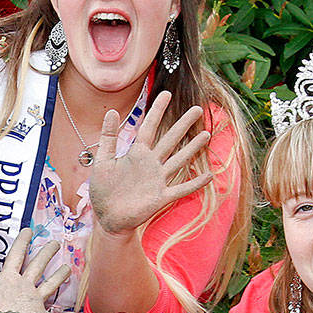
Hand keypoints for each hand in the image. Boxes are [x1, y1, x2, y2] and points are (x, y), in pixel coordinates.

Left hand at [89, 95, 210, 235]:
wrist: (107, 218)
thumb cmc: (104, 191)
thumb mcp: (103, 161)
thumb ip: (109, 138)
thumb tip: (112, 111)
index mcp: (136, 154)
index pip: (149, 127)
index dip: (157, 111)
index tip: (166, 94)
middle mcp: (151, 164)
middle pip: (170, 140)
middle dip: (183, 125)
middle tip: (197, 109)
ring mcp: (158, 180)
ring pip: (179, 160)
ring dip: (192, 148)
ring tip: (206, 135)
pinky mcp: (161, 197)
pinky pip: (181, 189)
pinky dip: (195, 183)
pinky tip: (209, 175)